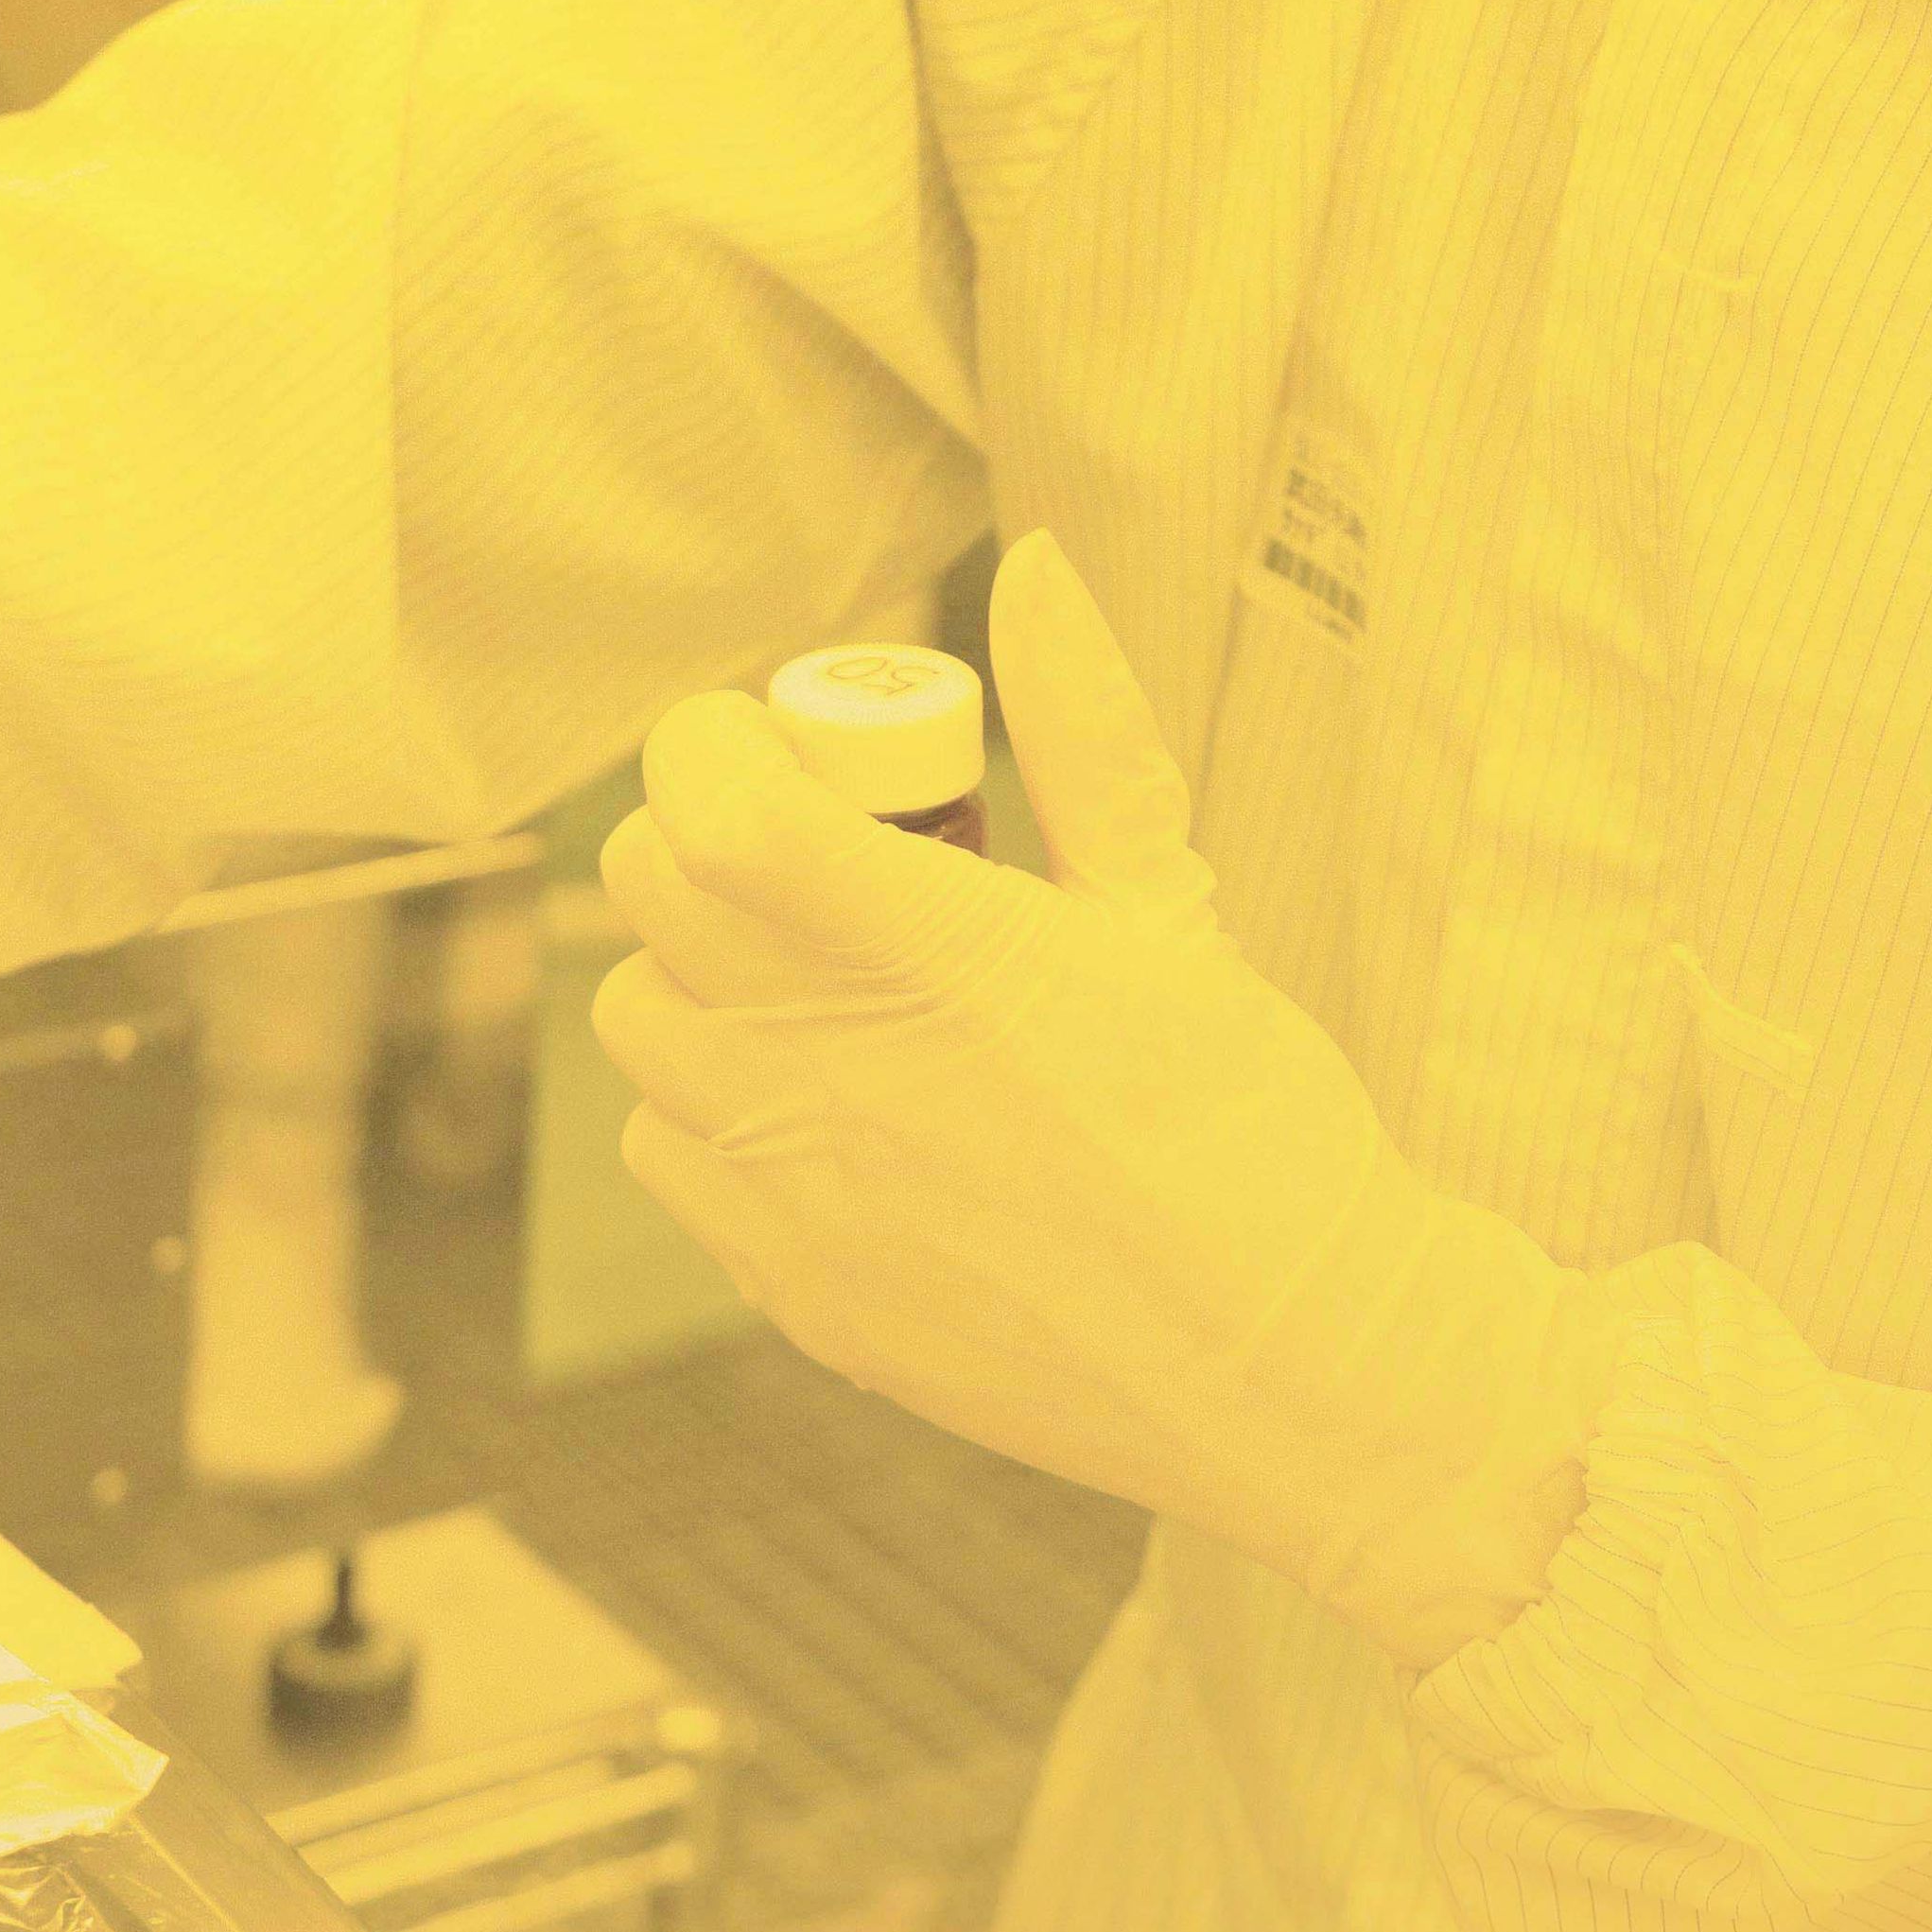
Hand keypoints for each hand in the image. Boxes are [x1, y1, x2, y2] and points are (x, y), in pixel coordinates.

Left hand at [594, 537, 1576, 1630]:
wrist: (1289, 1363)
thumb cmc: (1248, 1120)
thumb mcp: (1169, 902)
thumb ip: (1085, 731)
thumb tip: (1041, 567)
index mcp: (934, 949)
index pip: (708, 803)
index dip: (718, 746)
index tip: (786, 744)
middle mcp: (832, 1069)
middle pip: (652, 891)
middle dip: (720, 838)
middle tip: (831, 851)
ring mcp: (795, 1193)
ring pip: (641, 1021)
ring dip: (708, 974)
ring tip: (831, 984)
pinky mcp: (789, 1290)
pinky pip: (671, 1154)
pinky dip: (717, 1110)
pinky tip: (836, 1109)